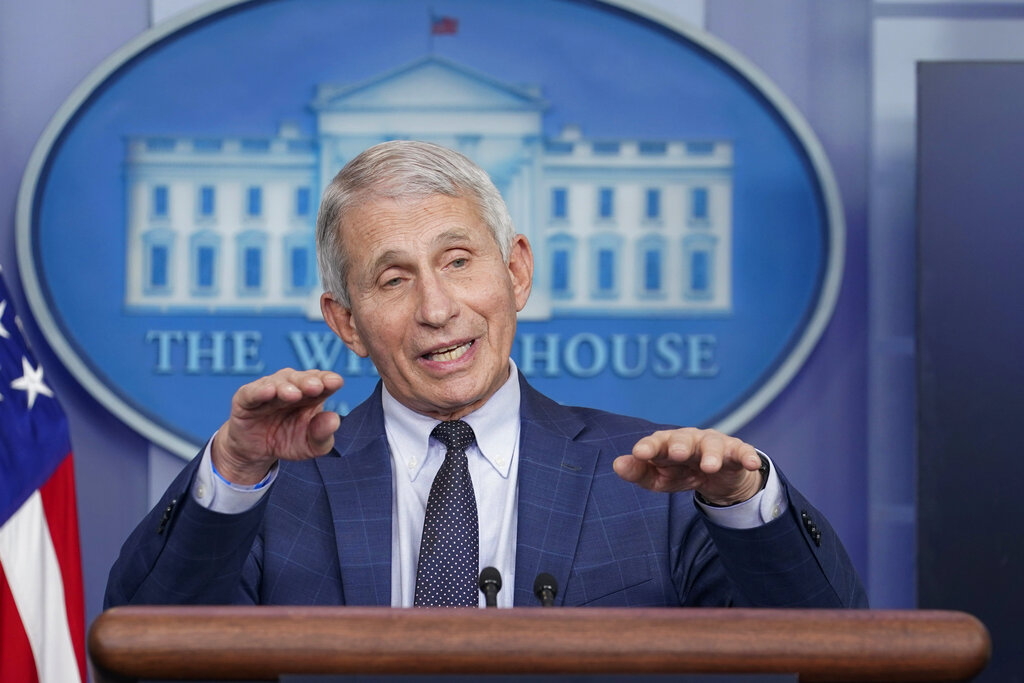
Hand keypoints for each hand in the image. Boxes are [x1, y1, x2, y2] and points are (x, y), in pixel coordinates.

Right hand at [211, 368, 343, 484]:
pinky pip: (252, 392)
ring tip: (294, 394)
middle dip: (309, 381)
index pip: (322, 382)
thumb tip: (335, 420)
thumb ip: (323, 434)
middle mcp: (291, 386)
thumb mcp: (310, 445)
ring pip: (278, 382)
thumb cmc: (288, 441)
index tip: (336, 382)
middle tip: (316, 386)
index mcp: (312, 395)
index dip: (329, 380)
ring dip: (286, 387)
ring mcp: (268, 389)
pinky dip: (259, 391)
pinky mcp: (245, 398)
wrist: (256, 452)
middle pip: (302, 379)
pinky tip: (269, 391)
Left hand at [613, 428, 763, 504]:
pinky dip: (747, 455)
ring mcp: (714, 444)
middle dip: (680, 444)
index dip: (648, 447)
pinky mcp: (736, 452)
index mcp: (668, 444)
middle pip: (684, 438)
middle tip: (676, 454)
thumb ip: (639, 472)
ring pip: (713, 444)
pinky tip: (751, 462)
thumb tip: (617, 464)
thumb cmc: (681, 472)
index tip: (639, 453)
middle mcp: (690, 440)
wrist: (718, 477)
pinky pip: (742, 452)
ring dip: (711, 454)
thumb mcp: (659, 478)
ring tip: (709, 466)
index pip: (656, 443)